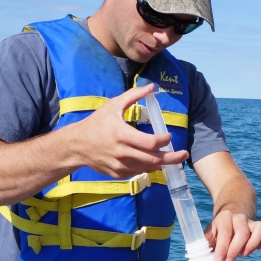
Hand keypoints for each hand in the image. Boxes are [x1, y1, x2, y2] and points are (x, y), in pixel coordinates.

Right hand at [72, 84, 188, 178]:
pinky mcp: (118, 174)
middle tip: (183, 155)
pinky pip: (138, 172)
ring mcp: (120, 165)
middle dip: (171, 158)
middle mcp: (121, 153)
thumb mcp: (113, 105)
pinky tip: (154, 161)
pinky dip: (148, 167)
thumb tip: (152, 87)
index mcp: (121, 135)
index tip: (168, 136)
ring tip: (173, 159)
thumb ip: (134, 95)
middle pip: (153, 159)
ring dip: (161, 164)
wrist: (77, 145)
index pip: (150, 142)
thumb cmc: (96, 123)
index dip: (163, 140)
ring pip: (147, 168)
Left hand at [205, 210, 260, 260]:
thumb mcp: (209, 235)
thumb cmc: (218, 231)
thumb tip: (198, 260)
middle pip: (243, 231)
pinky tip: (257, 249)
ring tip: (244, 255)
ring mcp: (252, 221)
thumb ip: (205, 246)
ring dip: (253, 244)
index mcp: (224, 218)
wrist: (231, 217)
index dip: (222, 247)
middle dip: (235, 250)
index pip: (225, 231)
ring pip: (260, 228)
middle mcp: (240, 217)